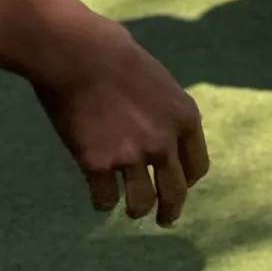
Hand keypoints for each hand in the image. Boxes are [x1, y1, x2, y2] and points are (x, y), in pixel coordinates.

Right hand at [32, 7, 209, 225]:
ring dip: (137, 209)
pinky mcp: (97, 163)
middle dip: (171, 211)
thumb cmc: (111, 53)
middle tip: (165, 219)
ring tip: (131, 209)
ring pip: (141, 203)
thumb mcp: (155, 78)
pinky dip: (101, 200)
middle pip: (175, 192)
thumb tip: (164, 134)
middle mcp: (163, 140)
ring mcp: (131, 154)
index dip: (187, 180)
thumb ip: (163, 111)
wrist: (74, 50)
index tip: (178, 185)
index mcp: (184, 116)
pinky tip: (98, 195)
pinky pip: (104, 199)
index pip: (197, 166)